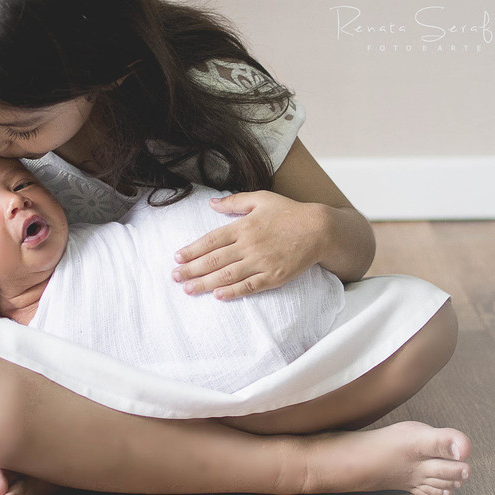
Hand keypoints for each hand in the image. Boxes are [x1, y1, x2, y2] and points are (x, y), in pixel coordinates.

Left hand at [171, 191, 323, 300]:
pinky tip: (218, 296)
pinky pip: (249, 286)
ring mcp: (262, 262)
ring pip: (227, 275)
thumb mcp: (261, 198)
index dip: (192, 250)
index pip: (211, 240)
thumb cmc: (289, 212)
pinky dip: (233, 292)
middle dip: (191, 269)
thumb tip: (210, 204)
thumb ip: (234, 202)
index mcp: (244, 226)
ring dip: (205, 283)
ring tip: (188, 289)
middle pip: (214, 260)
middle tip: (175, 277)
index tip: (177, 257)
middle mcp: (249, 245)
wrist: (319, 229)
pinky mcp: (274, 276)